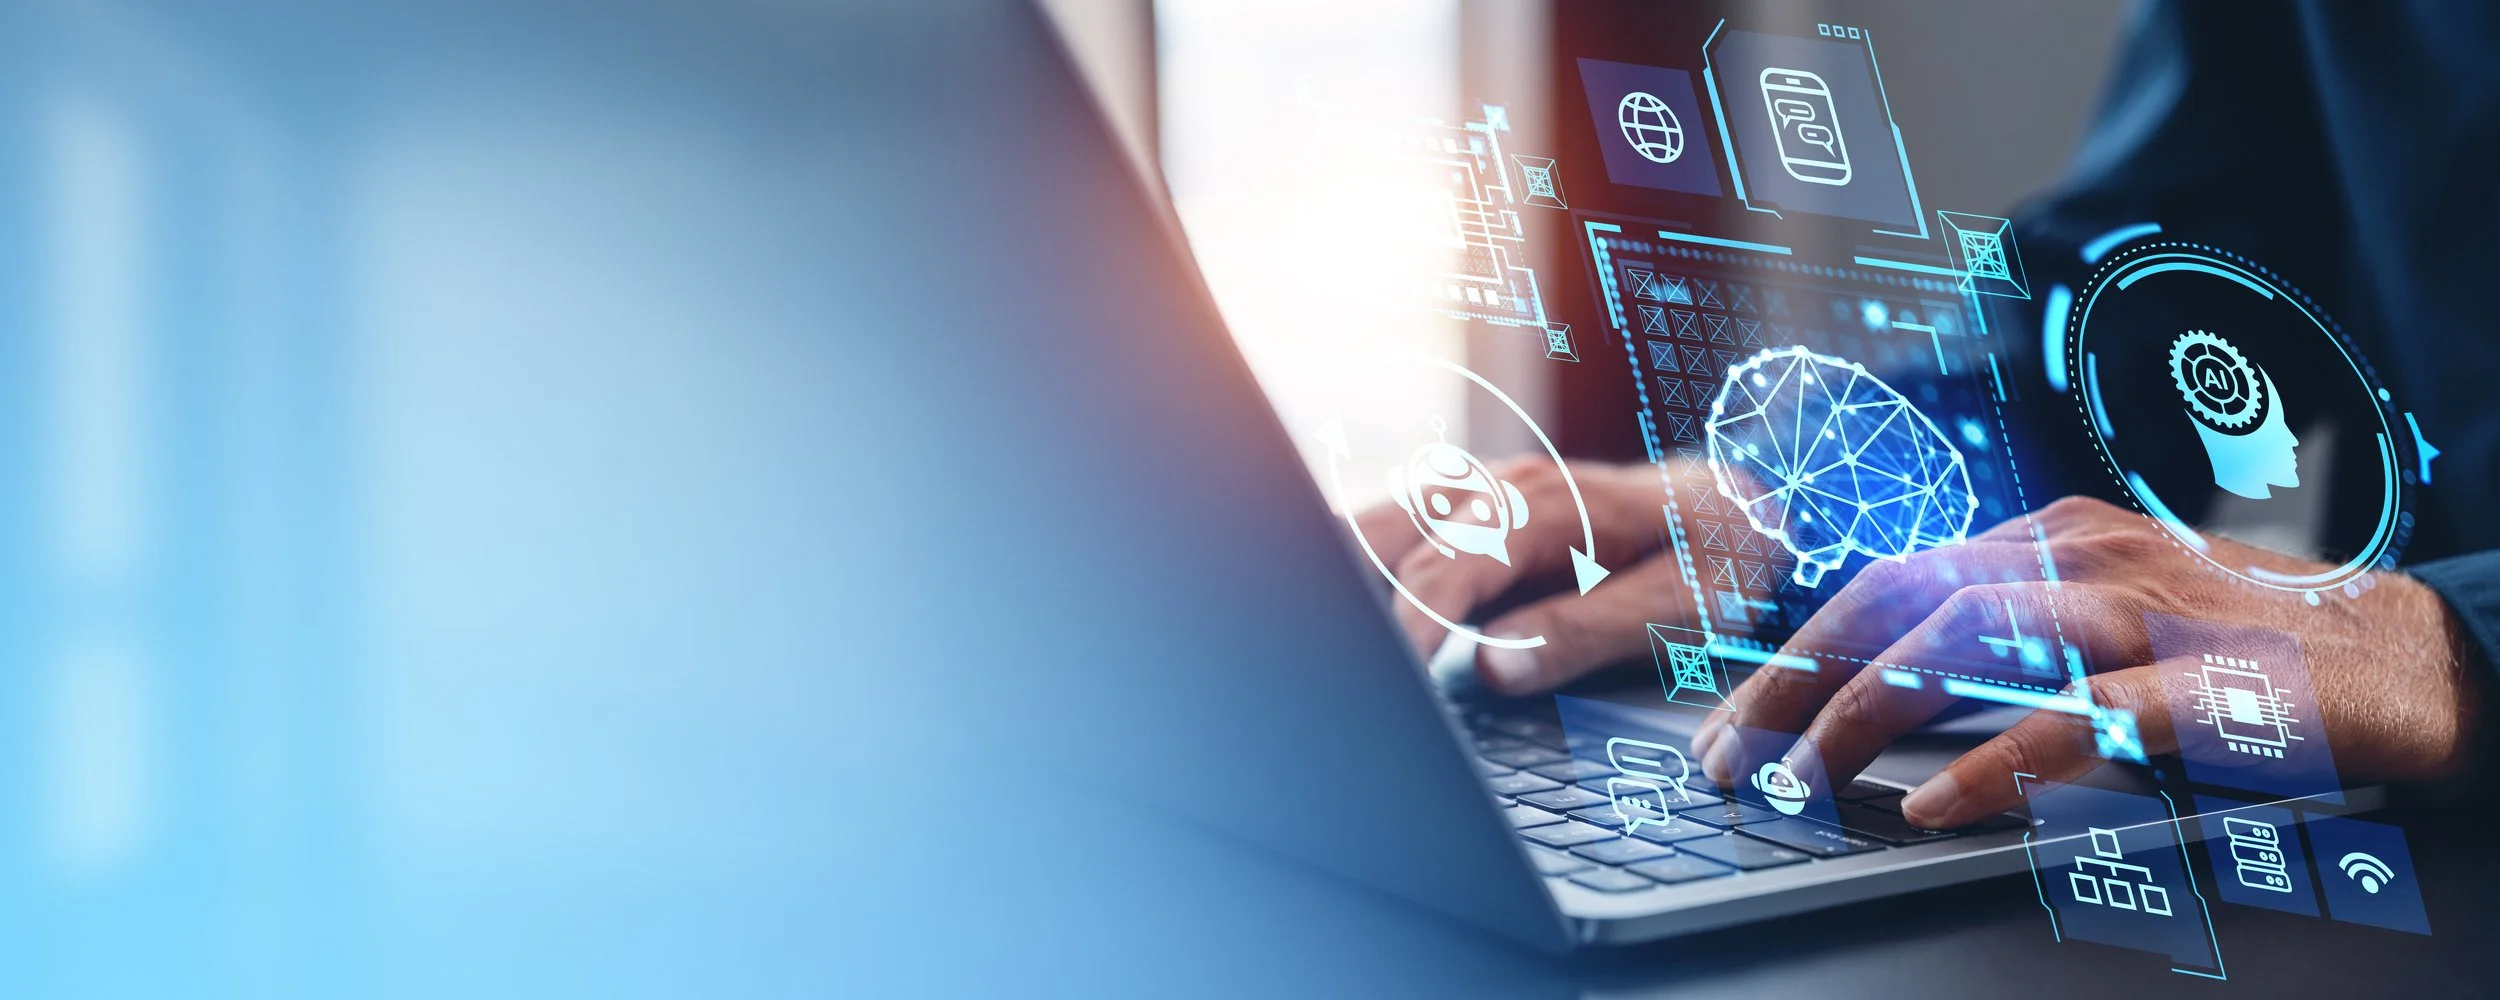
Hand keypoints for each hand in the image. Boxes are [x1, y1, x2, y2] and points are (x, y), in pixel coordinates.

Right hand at [1351, 456, 1692, 693]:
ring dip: (1345, 574)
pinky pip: (1399, 526)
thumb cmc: (1712, 560)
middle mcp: (1501, 486)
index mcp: (1544, 508)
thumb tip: (1491, 670)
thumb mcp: (1673, 608)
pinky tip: (1345, 606)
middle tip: (1340, 670)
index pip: (1443, 572)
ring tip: (1318, 638)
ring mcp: (1483, 489)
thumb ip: (1580, 635)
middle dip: (1349, 599)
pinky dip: (1363, 564)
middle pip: (1386, 536)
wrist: (1742, 503)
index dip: (1410, 634)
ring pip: (1379, 524)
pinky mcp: (1474, 506)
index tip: (1395, 690)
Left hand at [1691, 496, 2480, 828]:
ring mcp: (2135, 612)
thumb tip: (1880, 690)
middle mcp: (2073, 556)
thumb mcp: (2102, 616)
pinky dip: (1997, 763)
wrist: (2406, 649)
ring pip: (1961, 644)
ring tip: (1797, 782)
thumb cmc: (2239, 641)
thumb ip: (2004, 635)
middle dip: (1791, 681)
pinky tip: (1937, 804)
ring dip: (1859, 717)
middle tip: (1726, 759)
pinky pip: (2078, 720)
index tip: (1728, 720)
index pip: (1881, 582)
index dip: (1791, 650)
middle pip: (1892, 603)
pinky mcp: (2198, 682)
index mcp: (2041, 540)